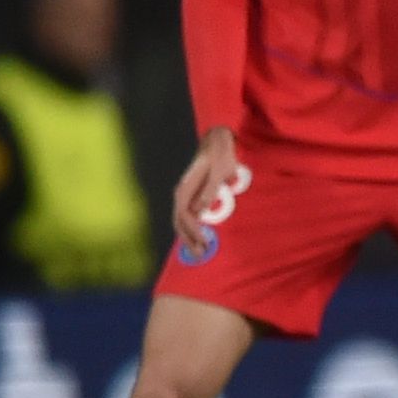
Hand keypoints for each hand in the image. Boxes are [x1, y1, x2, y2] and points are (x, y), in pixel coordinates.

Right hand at [170, 126, 238, 248]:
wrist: (216, 142)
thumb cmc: (218, 156)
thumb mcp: (218, 172)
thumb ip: (209, 190)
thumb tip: (199, 210)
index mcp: (185, 189)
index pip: (184, 215)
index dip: (192, 230)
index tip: (204, 241)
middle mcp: (182, 194)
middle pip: (179, 222)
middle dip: (189, 240)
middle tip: (200, 254)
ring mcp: (186, 196)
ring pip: (182, 222)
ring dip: (189, 237)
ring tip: (200, 251)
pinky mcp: (192, 197)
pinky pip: (188, 217)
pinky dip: (192, 230)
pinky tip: (199, 239)